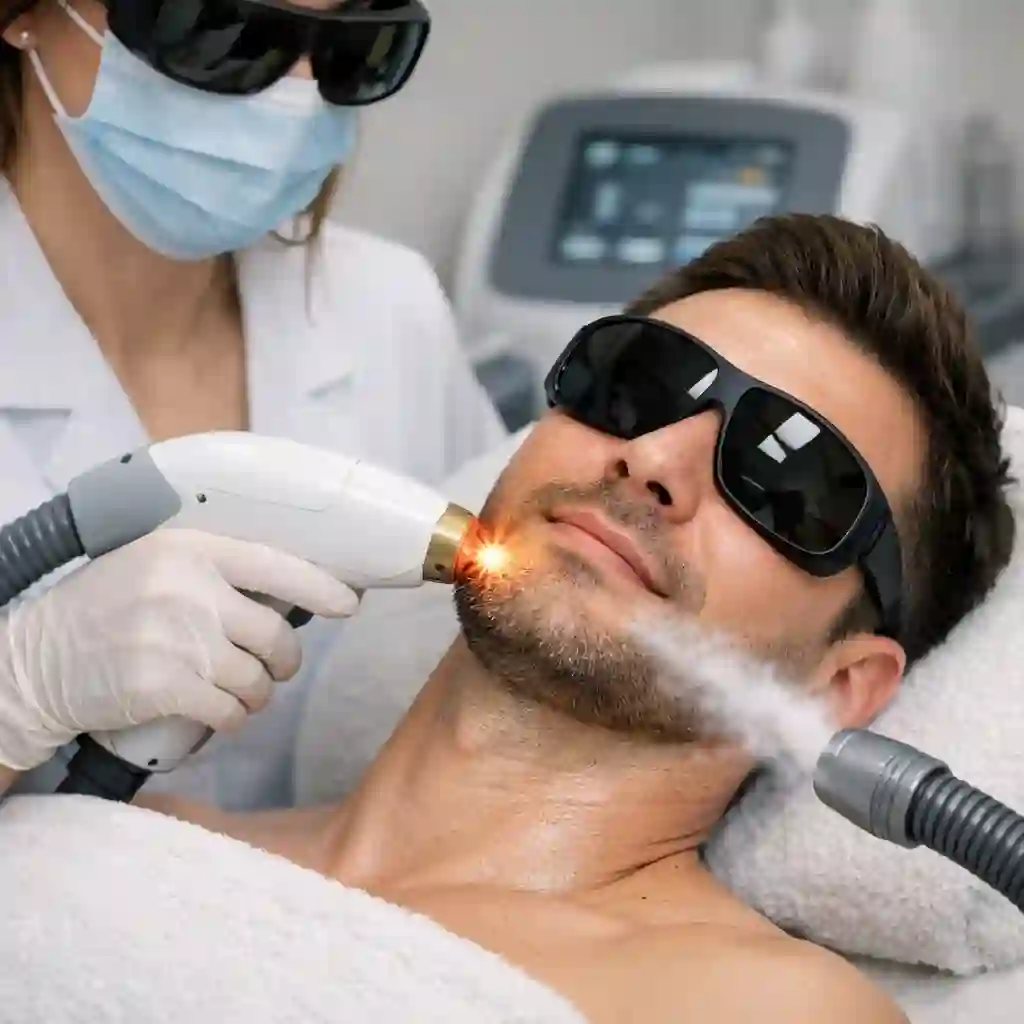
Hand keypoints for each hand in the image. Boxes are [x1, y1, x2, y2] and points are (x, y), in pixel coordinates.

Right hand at [0, 529, 358, 771]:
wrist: (36, 662)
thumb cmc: (104, 610)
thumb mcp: (154, 565)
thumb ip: (212, 571)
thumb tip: (287, 593)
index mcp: (188, 549)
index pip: (275, 564)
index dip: (320, 587)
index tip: (348, 603)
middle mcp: (188, 590)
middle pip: (276, 634)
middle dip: (285, 659)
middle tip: (277, 667)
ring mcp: (178, 639)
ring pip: (258, 679)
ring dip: (259, 693)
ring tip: (240, 692)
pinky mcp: (166, 687)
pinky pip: (232, 710)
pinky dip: (235, 717)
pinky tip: (221, 712)